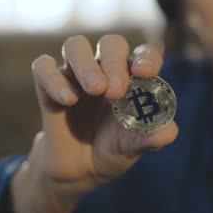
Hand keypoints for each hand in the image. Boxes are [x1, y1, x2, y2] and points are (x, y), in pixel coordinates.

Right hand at [29, 34, 178, 192]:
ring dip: (86, 64)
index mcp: (133, 78)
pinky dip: (54, 78)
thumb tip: (169, 132)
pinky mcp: (49, 85)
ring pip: (75, 45)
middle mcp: (106, 69)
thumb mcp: (133, 148)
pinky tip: (68, 100)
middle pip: (111, 43)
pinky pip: (43, 67)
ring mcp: (76, 74)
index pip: (144, 54)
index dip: (146, 57)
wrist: (80, 170)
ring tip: (94, 89)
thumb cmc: (113, 149)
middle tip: (115, 90)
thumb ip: (151, 139)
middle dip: (114, 62)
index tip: (144, 71)